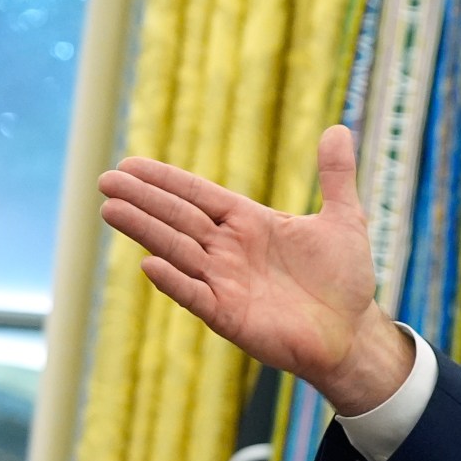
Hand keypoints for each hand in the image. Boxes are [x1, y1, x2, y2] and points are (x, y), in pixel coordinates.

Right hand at [97, 124, 411, 413]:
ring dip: (146, 231)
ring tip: (111, 209)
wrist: (353, 333)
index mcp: (250, 223)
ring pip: (178, 251)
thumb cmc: (344, 279)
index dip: (166, 180)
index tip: (130, 163)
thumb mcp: (345, 221)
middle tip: (106, 180)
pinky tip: (149, 263)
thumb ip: (336, 176)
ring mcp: (227, 283)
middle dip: (144, 199)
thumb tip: (339, 128)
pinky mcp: (230, 316)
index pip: (199, 196)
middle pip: (179, 218)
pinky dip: (175, 281)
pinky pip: (196, 296)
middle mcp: (230, 250)